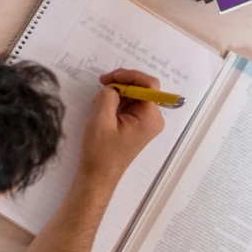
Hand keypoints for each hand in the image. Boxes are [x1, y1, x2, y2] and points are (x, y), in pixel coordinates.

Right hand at [76, 70, 165, 185]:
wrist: (98, 175)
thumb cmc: (100, 151)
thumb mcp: (101, 119)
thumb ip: (108, 96)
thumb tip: (112, 87)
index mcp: (150, 117)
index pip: (149, 85)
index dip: (130, 76)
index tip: (110, 78)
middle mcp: (153, 119)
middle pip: (142, 89)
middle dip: (121, 84)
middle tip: (101, 84)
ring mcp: (147, 123)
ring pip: (134, 96)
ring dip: (117, 93)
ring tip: (98, 101)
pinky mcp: (138, 126)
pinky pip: (130, 106)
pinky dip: (117, 102)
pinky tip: (103, 108)